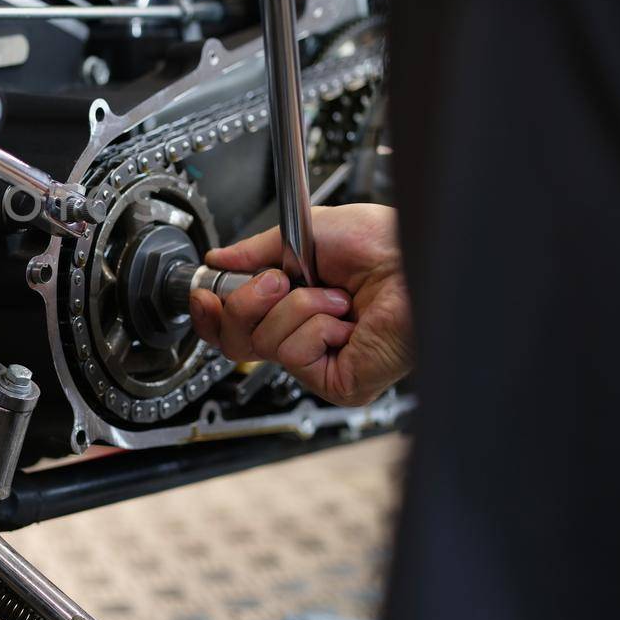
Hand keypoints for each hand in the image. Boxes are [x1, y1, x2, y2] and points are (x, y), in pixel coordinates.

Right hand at [188, 203, 413, 405]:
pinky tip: (345, 320)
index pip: (236, 326)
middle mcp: (306, 337)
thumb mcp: (305, 235)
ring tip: (334, 297)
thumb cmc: (384, 244)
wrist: (413, 260)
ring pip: (263, 343)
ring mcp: (321, 363)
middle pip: (235, 341)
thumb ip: (256, 250)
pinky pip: (293, 355)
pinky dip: (316, 326)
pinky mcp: (336, 383)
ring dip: (298, 307)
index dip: (213, 314)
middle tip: (279, 281)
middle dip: (247, 303)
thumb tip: (220, 259)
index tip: (205, 294)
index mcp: (296, 305)